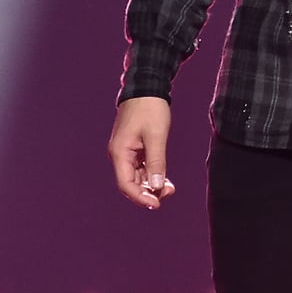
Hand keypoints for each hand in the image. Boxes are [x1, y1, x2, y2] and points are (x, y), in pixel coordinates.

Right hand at [109, 96, 174, 210]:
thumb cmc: (150, 109)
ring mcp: (126, 152)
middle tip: (169, 195)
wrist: (146, 88)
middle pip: (131, 183)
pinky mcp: (134, 148)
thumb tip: (156, 185)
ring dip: (151, 185)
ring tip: (170, 189)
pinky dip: (152, 175)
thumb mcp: (156, 136)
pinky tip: (165, 180)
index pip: (126, 184)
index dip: (140, 197)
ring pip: (137, 177)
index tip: (156, 204)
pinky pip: (141, 168)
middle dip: (148, 192)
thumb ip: (156, 161)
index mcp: (119, 153)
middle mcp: (119, 155)